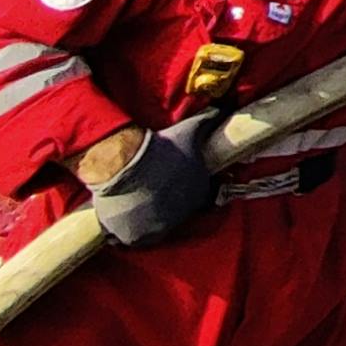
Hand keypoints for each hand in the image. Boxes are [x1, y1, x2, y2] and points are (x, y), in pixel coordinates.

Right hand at [88, 117, 219, 247]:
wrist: (128, 163)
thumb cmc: (162, 148)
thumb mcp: (191, 130)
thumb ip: (211, 121)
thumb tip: (227, 105)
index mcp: (200, 197)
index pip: (199, 201)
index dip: (187, 193)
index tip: (174, 186)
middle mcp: (181, 219)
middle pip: (172, 217)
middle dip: (163, 207)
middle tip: (149, 193)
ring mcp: (155, 231)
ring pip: (150, 231)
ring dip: (142, 223)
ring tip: (133, 207)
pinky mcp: (130, 238)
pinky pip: (126, 240)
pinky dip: (122, 233)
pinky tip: (118, 219)